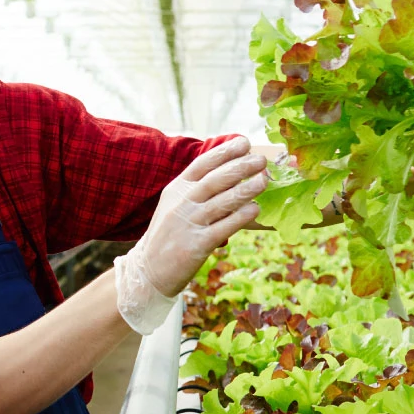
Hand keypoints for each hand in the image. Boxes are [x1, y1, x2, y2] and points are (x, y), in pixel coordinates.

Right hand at [113, 138, 267, 332]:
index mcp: (176, 190)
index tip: (244, 143)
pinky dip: (241, 217)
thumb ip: (196, 189)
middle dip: (240, 167)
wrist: (149, 271)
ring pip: (222, 202)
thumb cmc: (169, 235)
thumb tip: (230, 170)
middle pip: (215, 180)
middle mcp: (181, 204)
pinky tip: (255, 209)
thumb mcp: (174, 205)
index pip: (202, 165)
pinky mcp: (197, 245)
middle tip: (261, 160)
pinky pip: (223, 227)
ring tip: (264, 180)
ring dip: (245, 189)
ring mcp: (188, 224)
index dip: (224, 152)